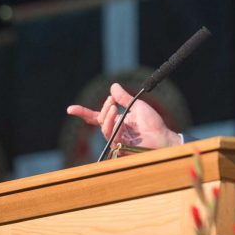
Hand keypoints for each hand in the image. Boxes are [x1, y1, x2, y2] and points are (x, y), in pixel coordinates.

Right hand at [66, 83, 181, 148]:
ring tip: (113, 107)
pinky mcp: (122, 148)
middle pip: (100, 121)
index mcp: (117, 121)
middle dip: (103, 109)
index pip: (97, 117)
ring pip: (105, 129)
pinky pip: (112, 137)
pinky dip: (112, 126)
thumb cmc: (153, 124)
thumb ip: (124, 98)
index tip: (70, 109)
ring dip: (107, 117)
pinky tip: (117, 118)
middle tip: (111, 101)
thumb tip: (112, 86)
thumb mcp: (137, 106)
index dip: (83, 113)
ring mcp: (117, 140)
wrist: (164, 136)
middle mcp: (115, 131)